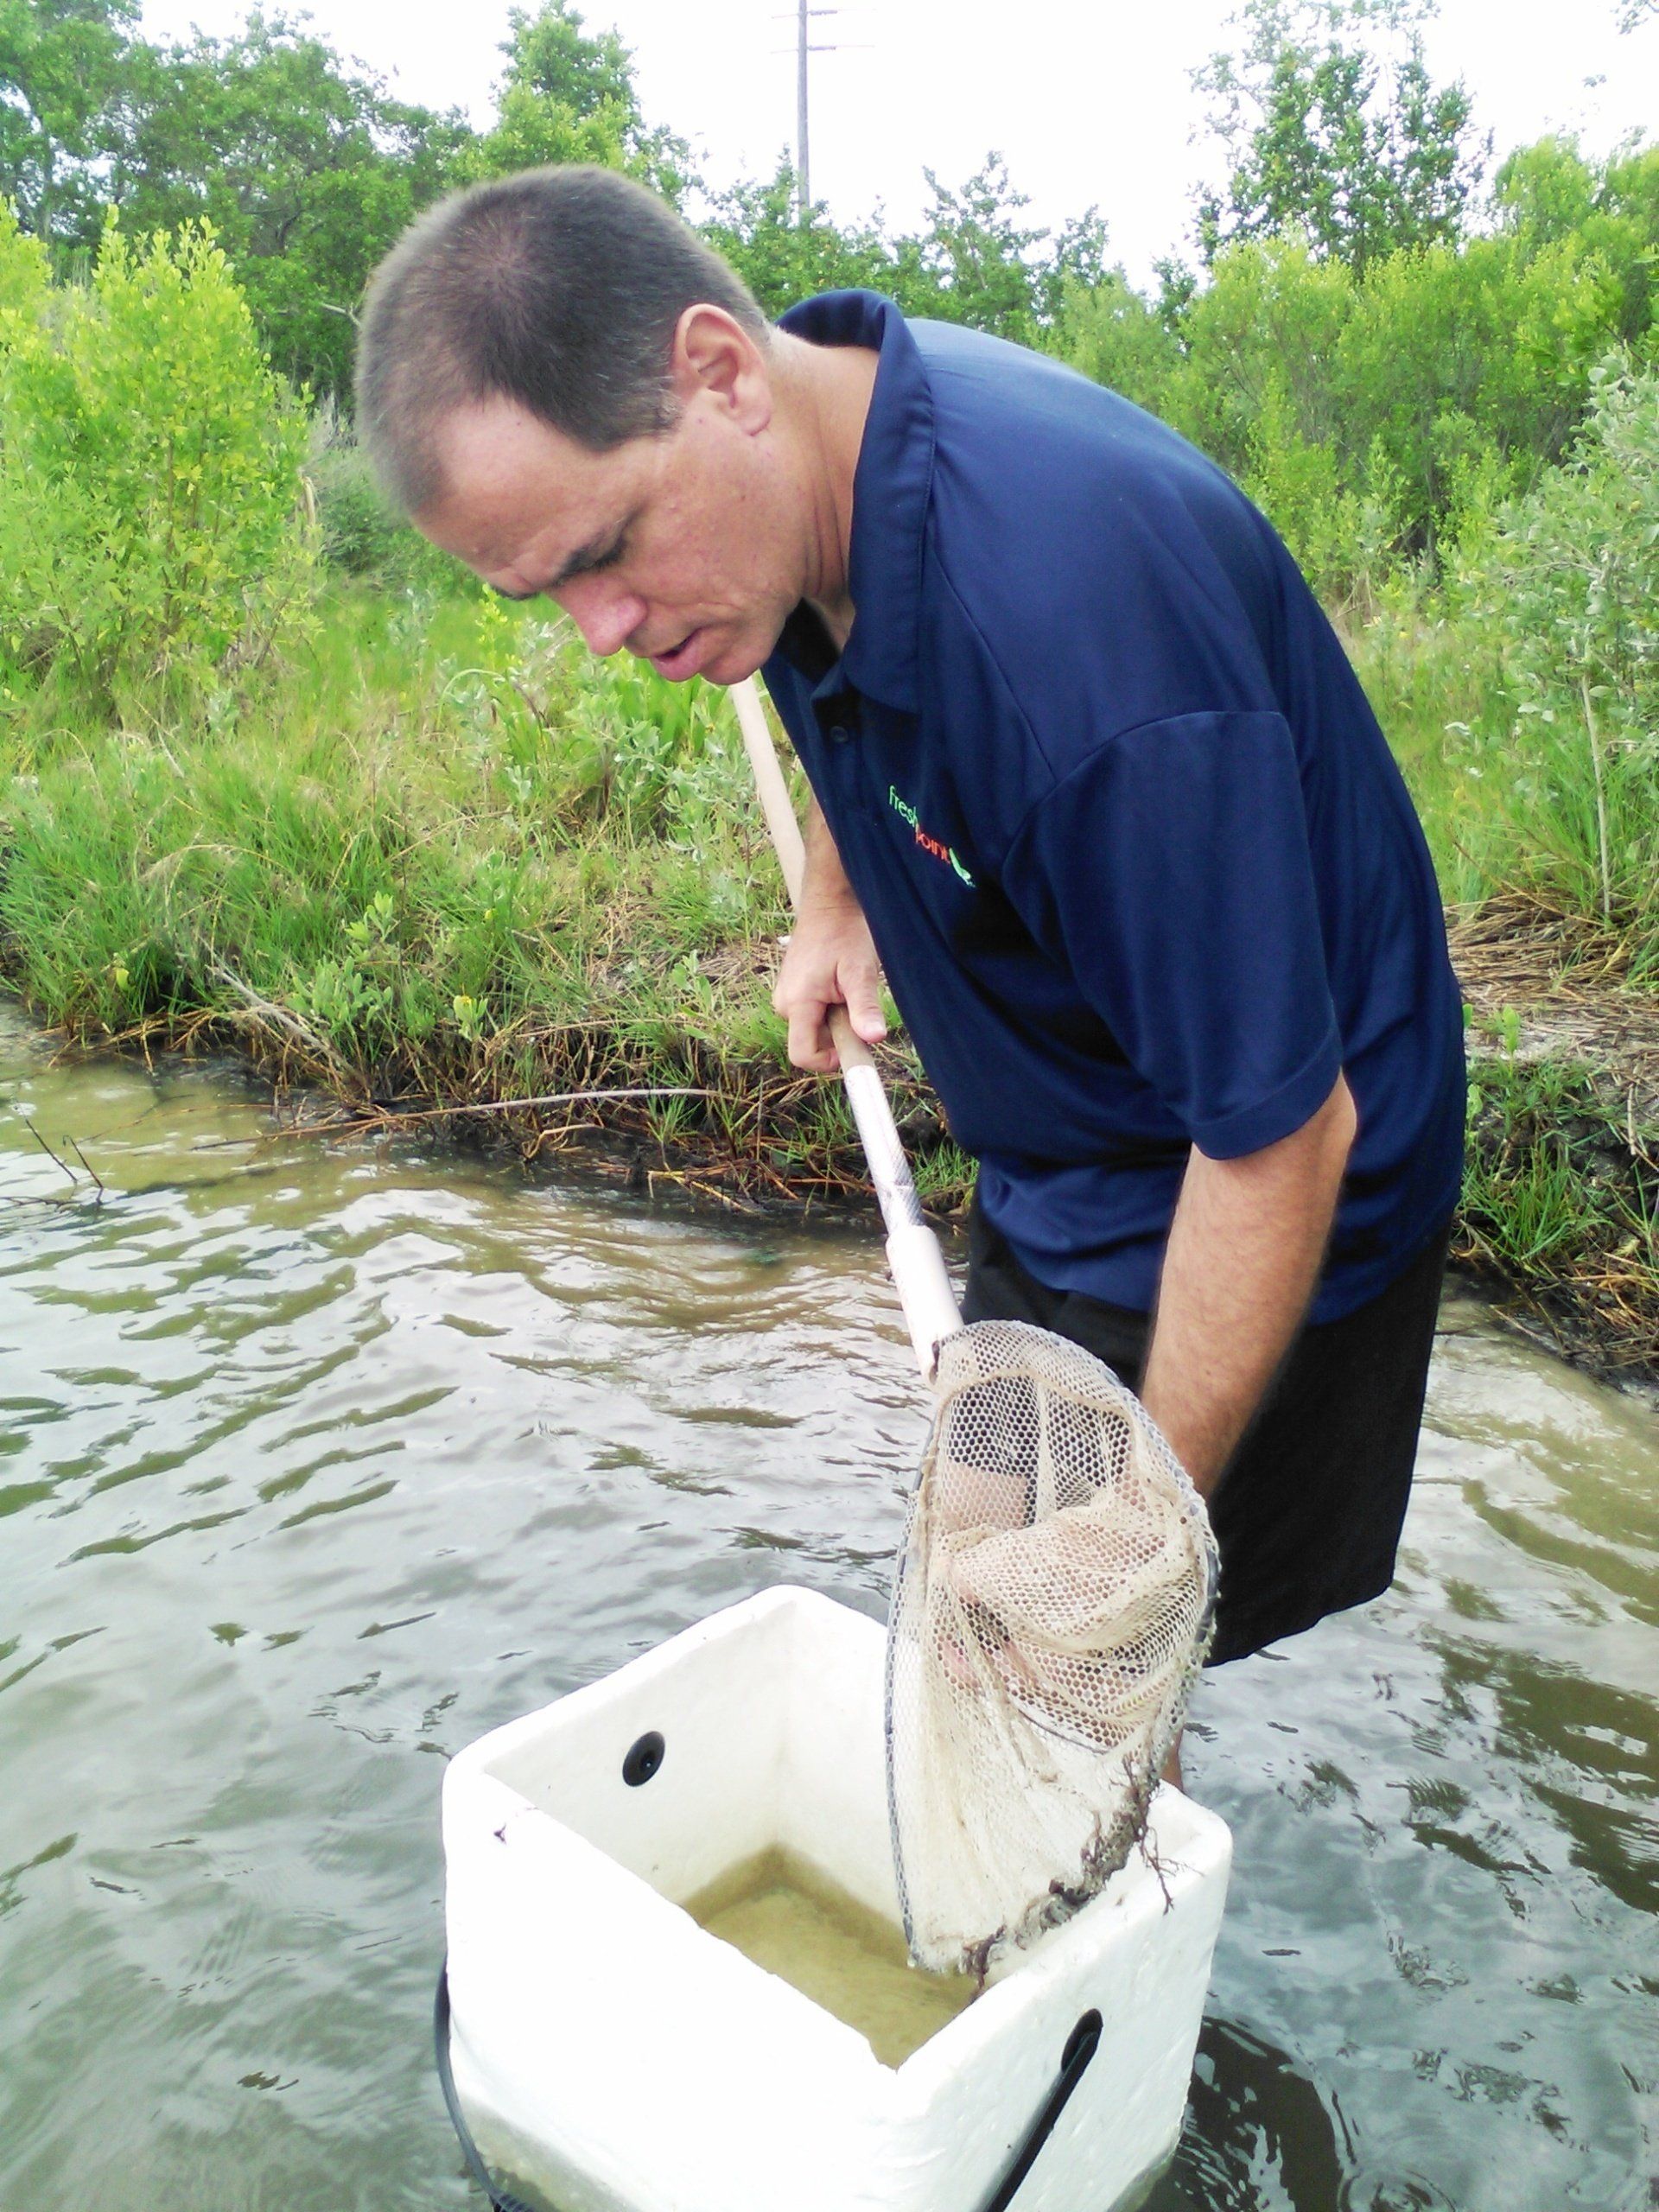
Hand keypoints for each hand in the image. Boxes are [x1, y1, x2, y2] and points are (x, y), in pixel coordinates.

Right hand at [772, 892, 886, 1070]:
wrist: (830, 903)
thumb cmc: (845, 932)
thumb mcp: (860, 970)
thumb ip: (864, 1006)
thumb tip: (874, 1039)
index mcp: (796, 1002)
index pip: (802, 1055)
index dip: (830, 1060)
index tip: (854, 1043)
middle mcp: (784, 1003)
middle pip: (811, 1043)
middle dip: (837, 1034)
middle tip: (853, 1001)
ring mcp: (785, 996)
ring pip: (813, 1029)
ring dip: (834, 1020)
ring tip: (846, 987)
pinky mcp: (791, 990)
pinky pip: (810, 1015)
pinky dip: (828, 1008)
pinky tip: (838, 983)